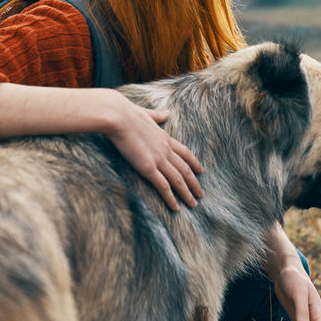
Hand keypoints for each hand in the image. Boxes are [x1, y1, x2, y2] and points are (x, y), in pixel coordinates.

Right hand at [102, 93, 203, 210]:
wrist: (119, 117)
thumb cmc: (127, 113)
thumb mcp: (146, 113)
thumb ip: (157, 115)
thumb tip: (166, 113)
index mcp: (164, 137)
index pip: (185, 152)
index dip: (194, 162)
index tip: (201, 171)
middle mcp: (165, 150)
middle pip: (185, 169)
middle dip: (194, 183)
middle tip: (201, 194)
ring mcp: (158, 159)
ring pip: (178, 180)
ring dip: (187, 193)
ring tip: (194, 204)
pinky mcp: (148, 168)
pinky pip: (163, 186)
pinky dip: (171, 198)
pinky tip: (176, 207)